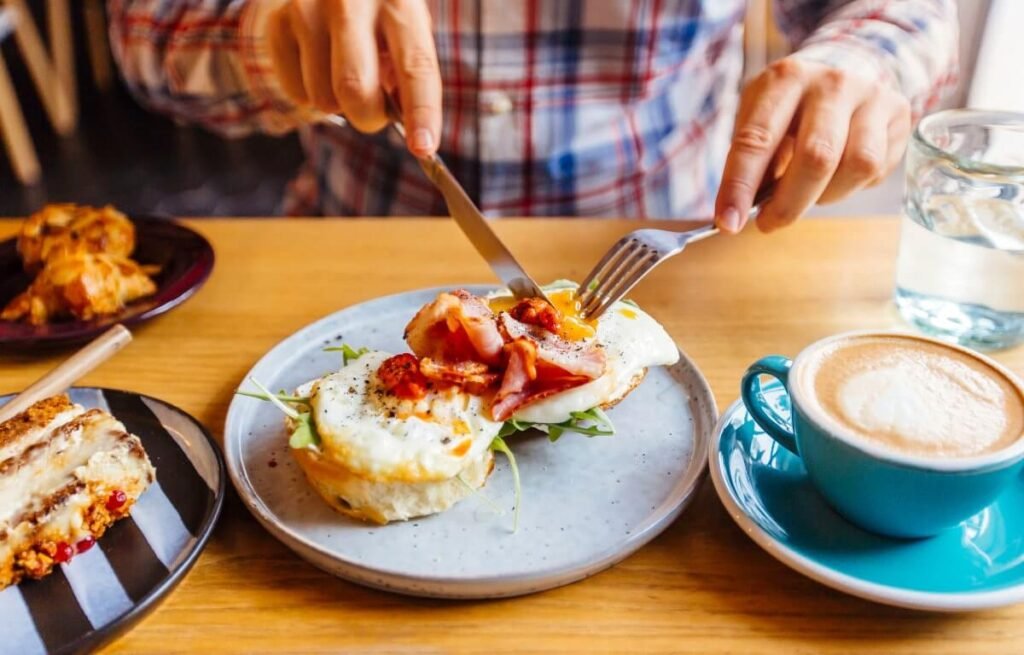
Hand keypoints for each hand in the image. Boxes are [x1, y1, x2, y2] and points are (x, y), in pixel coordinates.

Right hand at [264, 0, 440, 156]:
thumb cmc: (379, 14)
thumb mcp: (406, 30)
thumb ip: (409, 74)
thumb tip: (409, 128)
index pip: (415, 65)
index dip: (421, 111)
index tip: (423, 147)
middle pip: (356, 89)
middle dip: (369, 118)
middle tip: (374, 114)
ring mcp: (308, 8)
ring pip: (323, 99)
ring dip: (338, 105)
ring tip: (344, 75)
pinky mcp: (278, 23)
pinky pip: (296, 93)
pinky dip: (311, 95)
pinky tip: (319, 67)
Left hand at [715, 57, 910, 232]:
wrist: (848, 66)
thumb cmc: (792, 106)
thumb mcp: (761, 118)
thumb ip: (751, 159)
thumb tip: (737, 212)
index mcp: (785, 79)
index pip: (757, 139)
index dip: (740, 186)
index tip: (728, 223)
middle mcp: (832, 82)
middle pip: (816, 158)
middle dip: (788, 205)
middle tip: (769, 224)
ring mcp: (871, 95)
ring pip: (856, 166)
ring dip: (826, 196)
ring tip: (810, 192)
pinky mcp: (897, 114)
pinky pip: (876, 169)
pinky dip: (851, 187)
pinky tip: (837, 177)